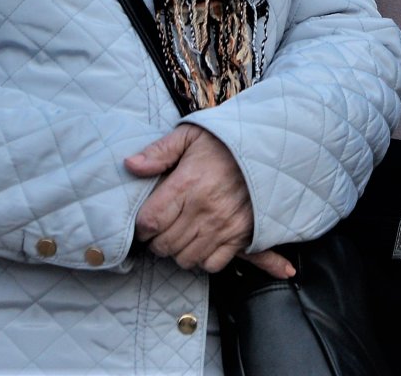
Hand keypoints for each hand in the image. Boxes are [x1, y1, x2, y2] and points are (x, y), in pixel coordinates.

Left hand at [126, 125, 286, 276]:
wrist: (270, 150)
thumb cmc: (224, 143)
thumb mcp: (189, 135)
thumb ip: (159, 151)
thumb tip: (130, 165)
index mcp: (187, 183)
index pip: (150, 221)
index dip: (141, 227)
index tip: (145, 222)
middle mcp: (204, 209)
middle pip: (165, 245)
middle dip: (156, 241)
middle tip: (161, 230)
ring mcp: (224, 226)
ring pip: (186, 258)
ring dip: (177, 251)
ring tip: (180, 236)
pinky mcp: (241, 236)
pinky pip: (213, 264)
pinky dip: (203, 259)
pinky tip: (201, 243)